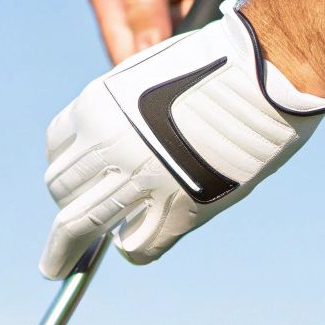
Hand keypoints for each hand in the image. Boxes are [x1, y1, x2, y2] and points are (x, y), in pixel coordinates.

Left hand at [39, 1, 324, 278]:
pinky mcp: (177, 210)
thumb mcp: (149, 78)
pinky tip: (134, 246)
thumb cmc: (218, 65)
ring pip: (81, 225)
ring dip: (71, 244)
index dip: (65, 165)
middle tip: (66, 231)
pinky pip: (138, 248)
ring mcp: (140, 181)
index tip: (71, 179)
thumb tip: (118, 144)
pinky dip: (133, 250)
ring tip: (69, 259)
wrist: (267, 73)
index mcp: (99, 107)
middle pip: (61, 190)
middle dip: (66, 206)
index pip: (57, 147)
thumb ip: (126, 113)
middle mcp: (109, 146)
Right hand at [86, 0, 256, 63]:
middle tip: (196, 80)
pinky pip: (217, 34)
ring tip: (216, 62)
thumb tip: (143, 51)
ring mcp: (178, 6)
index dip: (141, 76)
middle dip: (176, 71)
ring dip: (204, 58)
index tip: (166, 89)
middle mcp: (143, 8)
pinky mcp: (211, 0)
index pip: (122, 54)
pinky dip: (225, 42)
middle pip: (156, 61)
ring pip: (190, 53)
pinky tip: (232, 45)